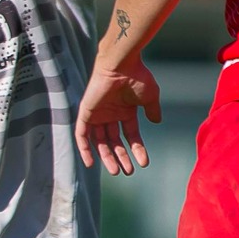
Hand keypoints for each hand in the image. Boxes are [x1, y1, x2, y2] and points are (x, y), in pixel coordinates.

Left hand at [75, 59, 160, 175]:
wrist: (121, 65)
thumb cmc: (137, 77)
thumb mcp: (149, 98)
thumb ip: (152, 110)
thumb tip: (156, 122)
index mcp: (125, 111)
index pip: (130, 135)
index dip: (137, 149)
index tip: (144, 163)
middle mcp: (110, 114)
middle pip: (114, 141)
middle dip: (121, 157)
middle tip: (128, 172)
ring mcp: (97, 114)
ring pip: (99, 141)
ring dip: (106, 157)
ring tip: (116, 171)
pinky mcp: (85, 112)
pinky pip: (82, 134)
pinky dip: (84, 148)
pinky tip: (91, 163)